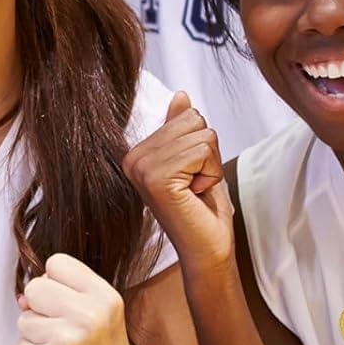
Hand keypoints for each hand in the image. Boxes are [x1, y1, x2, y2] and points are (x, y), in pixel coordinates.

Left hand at [15, 253, 145, 344]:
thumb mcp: (103, 316)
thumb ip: (66, 294)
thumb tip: (22, 295)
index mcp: (105, 298)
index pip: (57, 263)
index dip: (55, 283)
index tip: (67, 303)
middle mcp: (87, 316)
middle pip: (34, 287)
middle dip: (40, 307)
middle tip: (63, 331)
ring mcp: (64, 341)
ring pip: (24, 320)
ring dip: (37, 336)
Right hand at [122, 93, 232, 276]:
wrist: (207, 249)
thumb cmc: (203, 209)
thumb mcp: (195, 160)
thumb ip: (181, 128)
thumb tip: (180, 95)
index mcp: (137, 153)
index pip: (185, 115)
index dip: (201, 145)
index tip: (190, 176)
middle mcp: (132, 159)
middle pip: (193, 120)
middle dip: (206, 153)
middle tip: (195, 184)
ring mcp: (142, 169)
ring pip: (201, 134)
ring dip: (210, 164)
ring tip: (195, 190)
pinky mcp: (157, 179)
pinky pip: (202, 150)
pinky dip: (211, 173)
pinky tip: (196, 194)